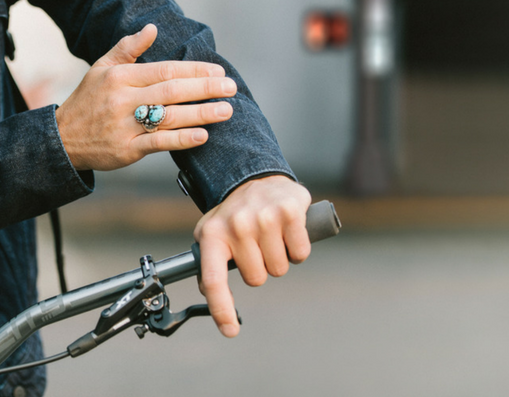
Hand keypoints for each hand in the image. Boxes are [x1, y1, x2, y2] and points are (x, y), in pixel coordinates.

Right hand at [56, 24, 236, 170]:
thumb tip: (152, 28)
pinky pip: (158, 144)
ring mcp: (125, 126)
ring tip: (226, 110)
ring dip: (201, 113)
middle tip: (231, 87)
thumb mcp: (102, 68)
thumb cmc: (88, 100)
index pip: (165, 69)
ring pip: (169, 117)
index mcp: (120, 77)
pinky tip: (203, 135)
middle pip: (172, 91)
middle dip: (205, 88)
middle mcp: (123, 100)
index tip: (218, 71)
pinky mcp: (126, 150)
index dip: (194, 69)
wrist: (62, 139)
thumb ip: (128, 47)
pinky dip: (182, 139)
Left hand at [193, 175, 311, 336]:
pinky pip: (300, 254)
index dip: (222, 310)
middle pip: (257, 279)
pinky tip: (288, 232)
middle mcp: (237, 225)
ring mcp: (263, 218)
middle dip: (260, 268)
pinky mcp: (289, 212)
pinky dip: (298, 249)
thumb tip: (208, 295)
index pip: (214, 281)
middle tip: (256, 247)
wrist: (256, 177)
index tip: (230, 330)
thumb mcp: (211, 233)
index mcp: (212, 234)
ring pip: (280, 269)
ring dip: (279, 258)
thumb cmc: (233, 213)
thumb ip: (207, 264)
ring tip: (271, 236)